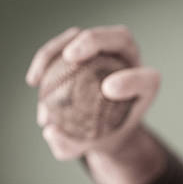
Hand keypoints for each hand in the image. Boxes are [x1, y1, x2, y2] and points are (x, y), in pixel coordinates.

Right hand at [25, 25, 160, 160]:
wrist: (99, 129)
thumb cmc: (102, 138)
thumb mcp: (91, 148)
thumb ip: (72, 145)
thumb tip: (51, 132)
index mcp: (146, 86)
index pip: (147, 78)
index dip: (132, 80)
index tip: (108, 90)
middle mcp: (131, 61)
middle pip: (121, 37)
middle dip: (95, 41)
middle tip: (70, 57)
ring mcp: (108, 50)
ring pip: (86, 35)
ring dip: (61, 46)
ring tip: (43, 73)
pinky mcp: (85, 46)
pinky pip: (64, 43)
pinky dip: (47, 57)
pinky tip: (34, 80)